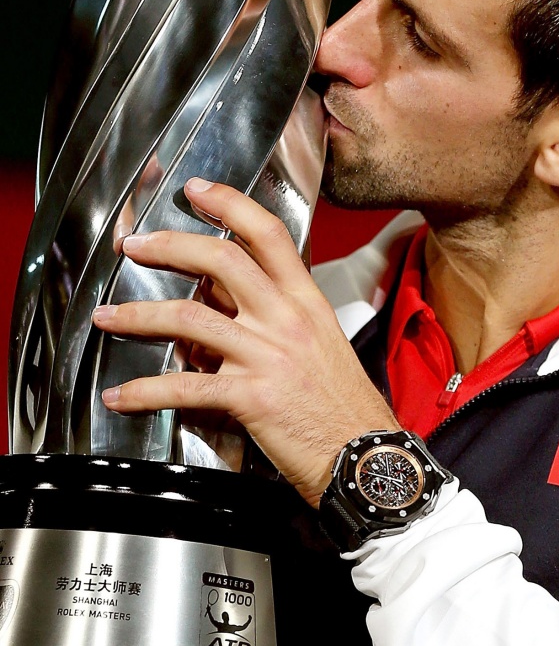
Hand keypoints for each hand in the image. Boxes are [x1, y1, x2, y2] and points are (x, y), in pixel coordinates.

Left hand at [92, 179, 399, 506]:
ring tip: (107, 316)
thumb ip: (275, 314)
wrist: (364, 455)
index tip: (196, 189)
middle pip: (221, 260)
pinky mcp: (251, 397)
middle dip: (168, 246)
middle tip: (134, 246)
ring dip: (138, 314)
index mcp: (305, 300)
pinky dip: (144, 391)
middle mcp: (285, 319)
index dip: (229, 203)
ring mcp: (267, 356)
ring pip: (189, 317)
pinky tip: (121, 395)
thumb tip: (224, 300)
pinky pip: (185, 387)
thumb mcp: (320, 340)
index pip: (267, 234)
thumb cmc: (342, 402)